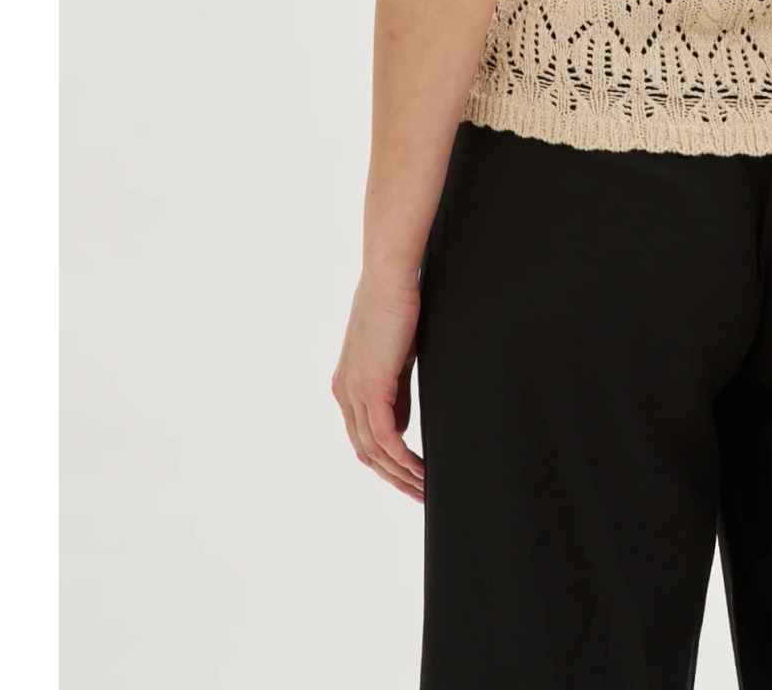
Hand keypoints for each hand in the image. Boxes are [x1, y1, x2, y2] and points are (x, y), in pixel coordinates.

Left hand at [332, 270, 424, 502]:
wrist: (389, 278)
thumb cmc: (397, 307)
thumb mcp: (396, 357)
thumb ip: (395, 392)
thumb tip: (401, 425)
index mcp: (347, 386)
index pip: (363, 438)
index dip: (386, 463)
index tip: (410, 477)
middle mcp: (345, 394)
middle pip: (366, 452)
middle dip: (394, 478)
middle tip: (420, 495)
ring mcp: (354, 392)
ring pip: (374, 450)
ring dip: (401, 474)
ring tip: (426, 487)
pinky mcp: (370, 387)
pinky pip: (384, 436)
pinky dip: (402, 457)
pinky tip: (421, 469)